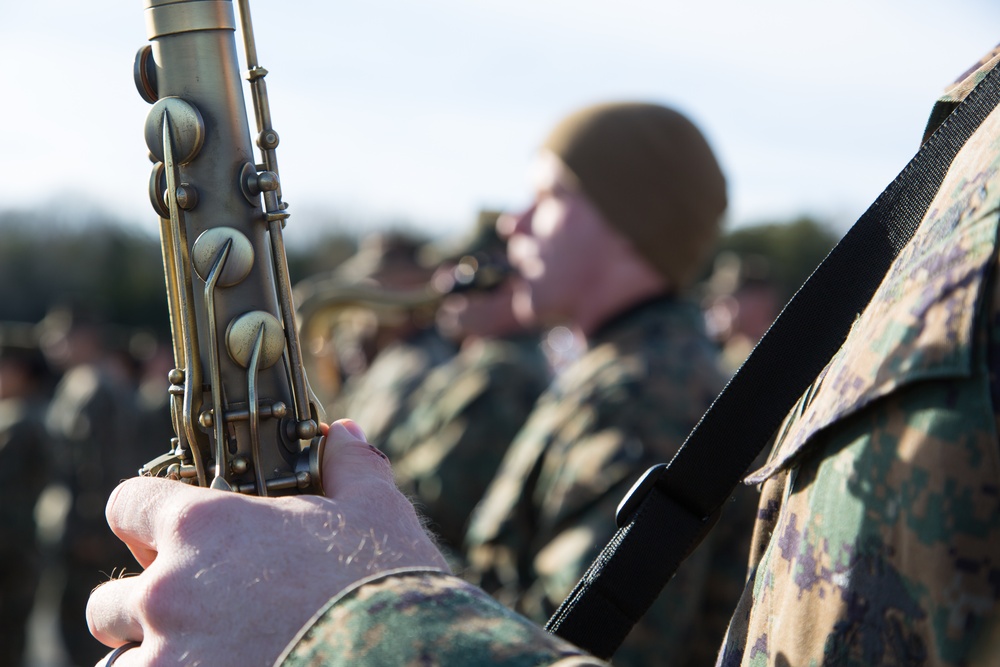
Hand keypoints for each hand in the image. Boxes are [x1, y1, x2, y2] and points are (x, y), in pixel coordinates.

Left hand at [87, 419, 449, 665]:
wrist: (399, 660)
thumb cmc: (382, 583)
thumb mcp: (376, 511)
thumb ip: (350, 466)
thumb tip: (344, 434)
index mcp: (206, 527)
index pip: (127, 505)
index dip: (145, 517)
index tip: (167, 534)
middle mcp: (169, 590)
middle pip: (110, 601)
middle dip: (146, 607)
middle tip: (198, 614)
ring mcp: (167, 656)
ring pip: (123, 660)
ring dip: (156, 657)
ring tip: (209, 654)